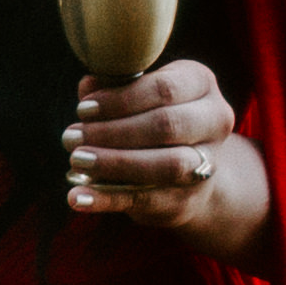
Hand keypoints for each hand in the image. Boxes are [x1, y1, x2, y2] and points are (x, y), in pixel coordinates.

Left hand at [67, 56, 270, 256]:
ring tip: (76, 161)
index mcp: (200, 84)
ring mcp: (207, 164)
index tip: (83, 109)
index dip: (120, 100)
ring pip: (165, 166)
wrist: (191, 168)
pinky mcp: (187, 200)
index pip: (164, 89)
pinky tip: (77, 197)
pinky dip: (107, 199)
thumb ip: (113, 88)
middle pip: (166, 125)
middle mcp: (214, 121)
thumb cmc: (153, 117)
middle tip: (71, 136)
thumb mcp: (137, 94)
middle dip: (113, 132)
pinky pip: (146, 200)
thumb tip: (87, 86)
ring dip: (114, 163)